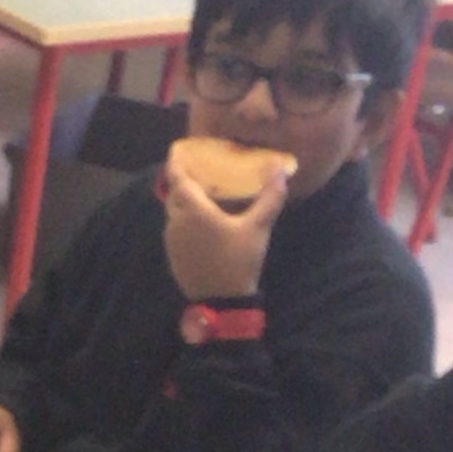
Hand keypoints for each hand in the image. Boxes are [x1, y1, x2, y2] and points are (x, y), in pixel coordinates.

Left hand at [162, 157, 287, 300]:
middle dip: (183, 179)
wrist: (222, 302)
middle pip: (174, 192)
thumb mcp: (258, 228)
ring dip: (185, 199)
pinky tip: (202, 219)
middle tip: (198, 169)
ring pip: (174, 210)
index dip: (176, 161)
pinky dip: (185, 217)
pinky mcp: (172, 254)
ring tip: (203, 191)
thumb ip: (270, 197)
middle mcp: (176, 222)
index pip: (177, 178)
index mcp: (193, 211)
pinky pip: (175, 227)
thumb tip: (281, 169)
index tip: (178, 148)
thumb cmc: (239, 261)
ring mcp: (171, 240)